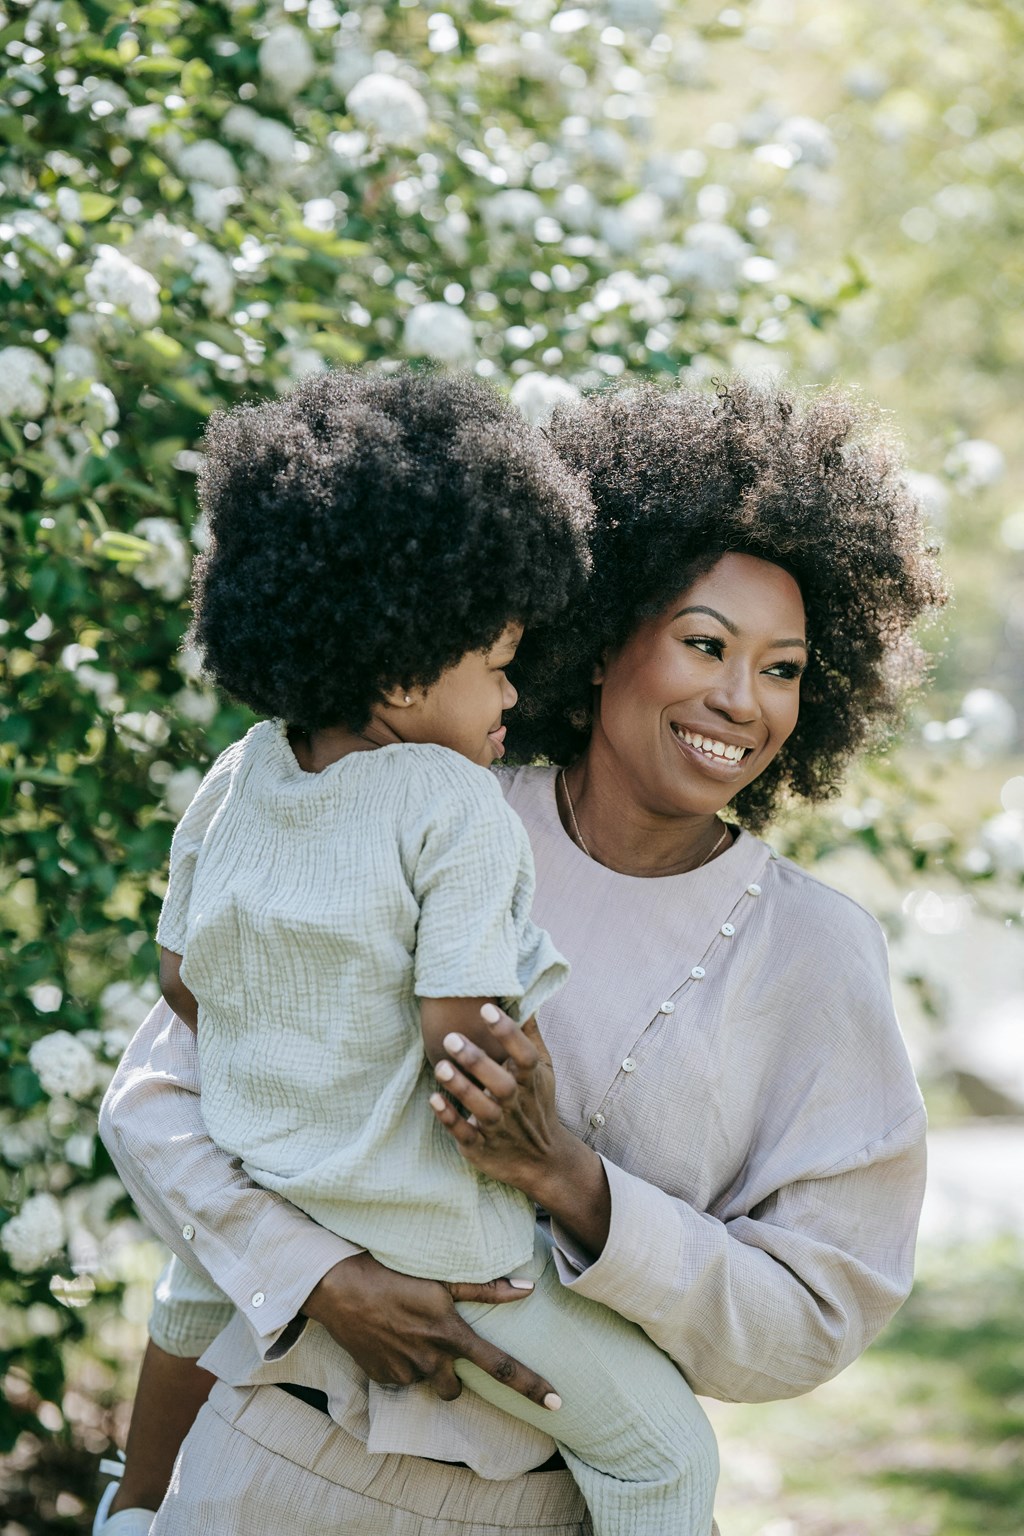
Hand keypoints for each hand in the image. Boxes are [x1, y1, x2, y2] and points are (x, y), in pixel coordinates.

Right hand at [301, 1251, 559, 1407]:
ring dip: (424, 1365)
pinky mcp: (382, 1380)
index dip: (532, 1386)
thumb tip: (527, 1288)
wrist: (340, 1288)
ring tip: (406, 1333)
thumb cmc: (395, 1275)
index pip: (502, 1367)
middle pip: (456, 1390)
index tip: (558, 1403)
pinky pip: (401, 1379)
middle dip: (451, 1376)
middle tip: (435, 1345)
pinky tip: (388, 1338)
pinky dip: (400, 1363)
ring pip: (427, 1381)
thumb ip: (486, 1290)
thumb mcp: (441, 1280)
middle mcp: (431, 1360)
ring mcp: (405, 1373)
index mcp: (451, 1335)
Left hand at [428, 1008, 568, 1200]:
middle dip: (476, 1062)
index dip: (507, 1032)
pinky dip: (450, 1118)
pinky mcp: (481, 1148)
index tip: (486, 1008)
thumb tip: (525, 1000)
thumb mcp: (543, 1072)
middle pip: (500, 1084)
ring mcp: (499, 1128)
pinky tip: (434, 1099)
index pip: (524, 1055)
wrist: (543, 1161)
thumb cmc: (537, 1105)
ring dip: (461, 1088)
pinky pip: (465, 1134)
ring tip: (440, 1066)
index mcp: (531, 1082)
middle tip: (451, 1038)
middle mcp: (516, 1104)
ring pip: (481, 1109)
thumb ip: (531, 1038)